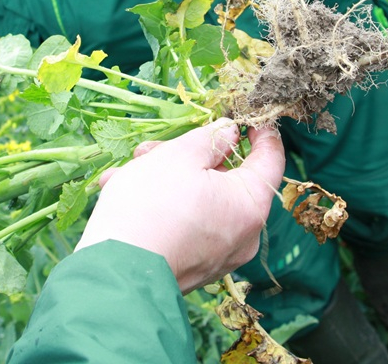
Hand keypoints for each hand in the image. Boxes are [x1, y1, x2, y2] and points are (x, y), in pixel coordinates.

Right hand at [76, 119, 284, 292]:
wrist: (116, 271)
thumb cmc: (152, 205)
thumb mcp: (180, 155)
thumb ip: (211, 138)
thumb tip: (230, 133)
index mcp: (250, 205)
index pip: (271, 160)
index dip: (261, 132)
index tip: (248, 115)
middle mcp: (242, 235)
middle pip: (225, 180)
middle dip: (189, 156)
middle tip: (154, 146)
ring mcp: (217, 255)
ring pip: (199, 200)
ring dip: (166, 178)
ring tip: (129, 170)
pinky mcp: (191, 266)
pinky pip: (184, 225)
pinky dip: (160, 206)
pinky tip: (123, 192)